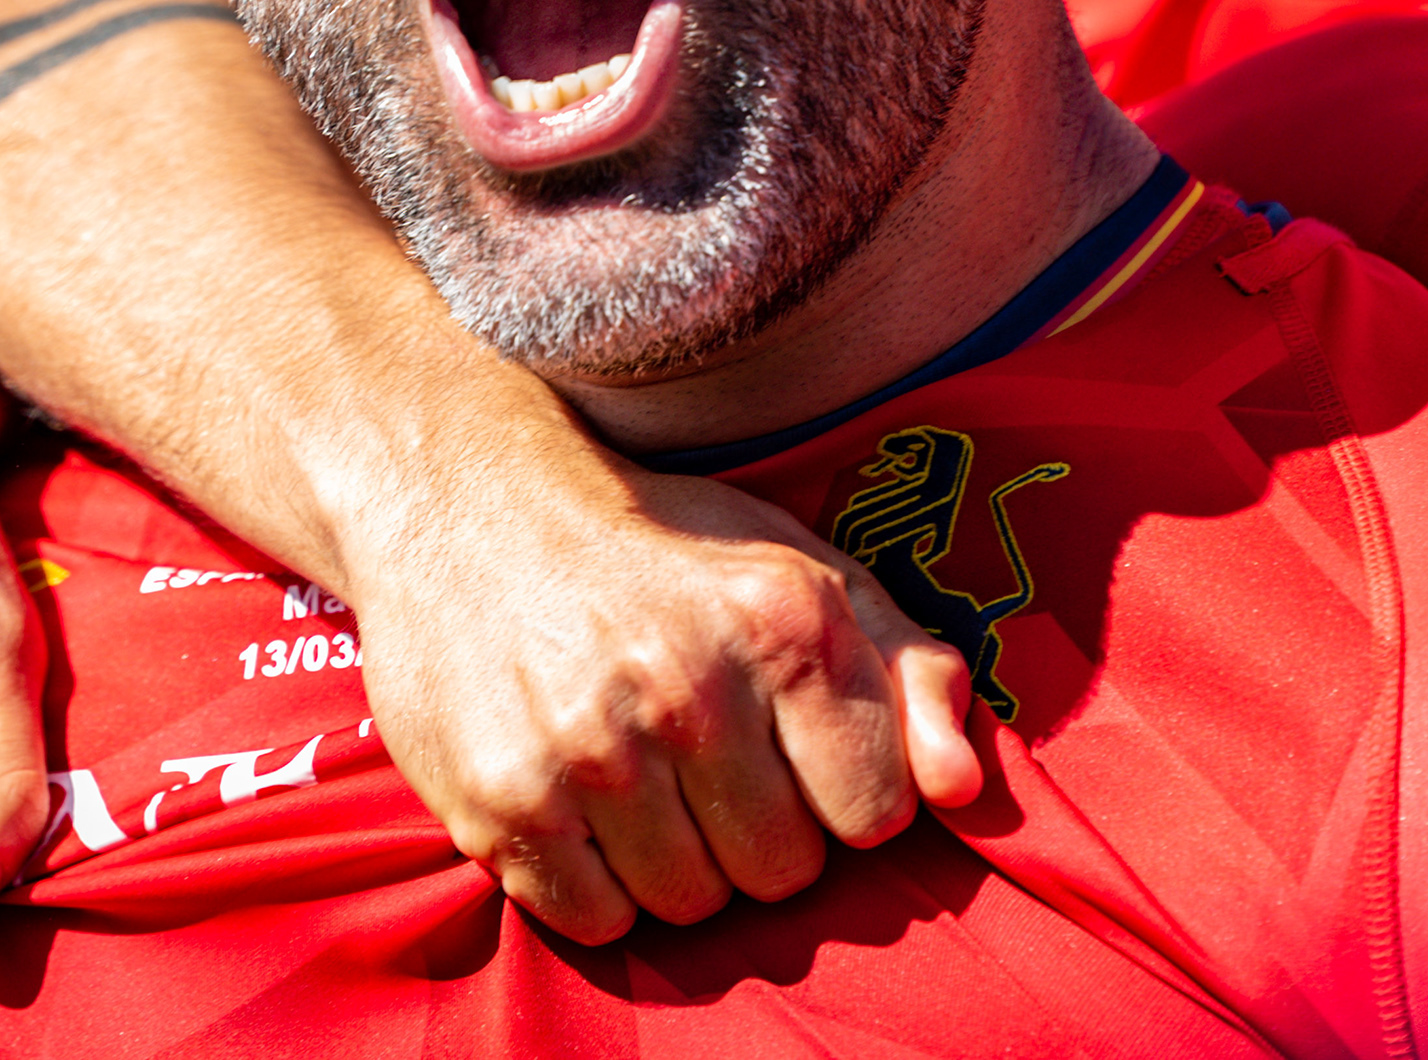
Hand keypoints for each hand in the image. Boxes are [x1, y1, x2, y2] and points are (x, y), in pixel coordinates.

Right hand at [338, 439, 979, 943]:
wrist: (466, 505)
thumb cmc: (664, 555)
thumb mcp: (803, 572)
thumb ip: (910, 672)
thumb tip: (961, 790)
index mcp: (784, 621)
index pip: (875, 814)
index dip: (836, 792)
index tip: (787, 747)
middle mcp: (691, 685)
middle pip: (783, 873)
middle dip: (753, 830)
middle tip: (699, 757)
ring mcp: (592, 748)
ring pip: (692, 906)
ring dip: (673, 860)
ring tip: (635, 771)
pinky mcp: (506, 799)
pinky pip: (597, 921)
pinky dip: (593, 882)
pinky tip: (575, 799)